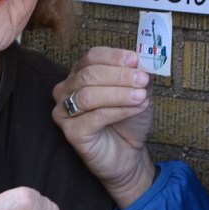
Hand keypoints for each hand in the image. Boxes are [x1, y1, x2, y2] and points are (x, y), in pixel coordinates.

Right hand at [52, 46, 155, 208]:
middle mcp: (67, 89)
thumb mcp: (139, 90)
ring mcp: (64, 110)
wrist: (129, 153)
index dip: (114, 57)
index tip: (135, 60)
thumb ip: (139, 74)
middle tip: (142, 80)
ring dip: (119, 94)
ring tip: (142, 96)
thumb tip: (143, 59)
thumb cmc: (129, 119)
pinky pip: (95, 117)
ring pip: (89, 94)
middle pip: (89, 74)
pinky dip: (119, 110)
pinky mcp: (70, 132)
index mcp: (81, 72)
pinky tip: (136, 108)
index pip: (93, 56)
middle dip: (120, 76)